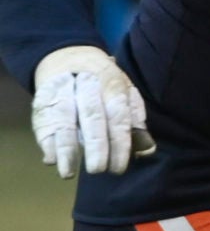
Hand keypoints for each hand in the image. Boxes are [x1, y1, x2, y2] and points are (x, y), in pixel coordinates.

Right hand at [31, 45, 152, 176]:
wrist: (68, 58)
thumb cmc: (104, 84)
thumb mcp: (126, 94)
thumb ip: (135, 121)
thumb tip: (147, 150)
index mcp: (112, 84)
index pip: (118, 116)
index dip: (119, 143)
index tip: (118, 167)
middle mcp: (85, 85)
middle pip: (91, 117)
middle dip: (94, 146)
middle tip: (97, 170)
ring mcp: (60, 91)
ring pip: (62, 119)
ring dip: (65, 148)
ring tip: (68, 172)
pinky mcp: (40, 98)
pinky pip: (42, 120)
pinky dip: (45, 141)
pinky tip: (51, 159)